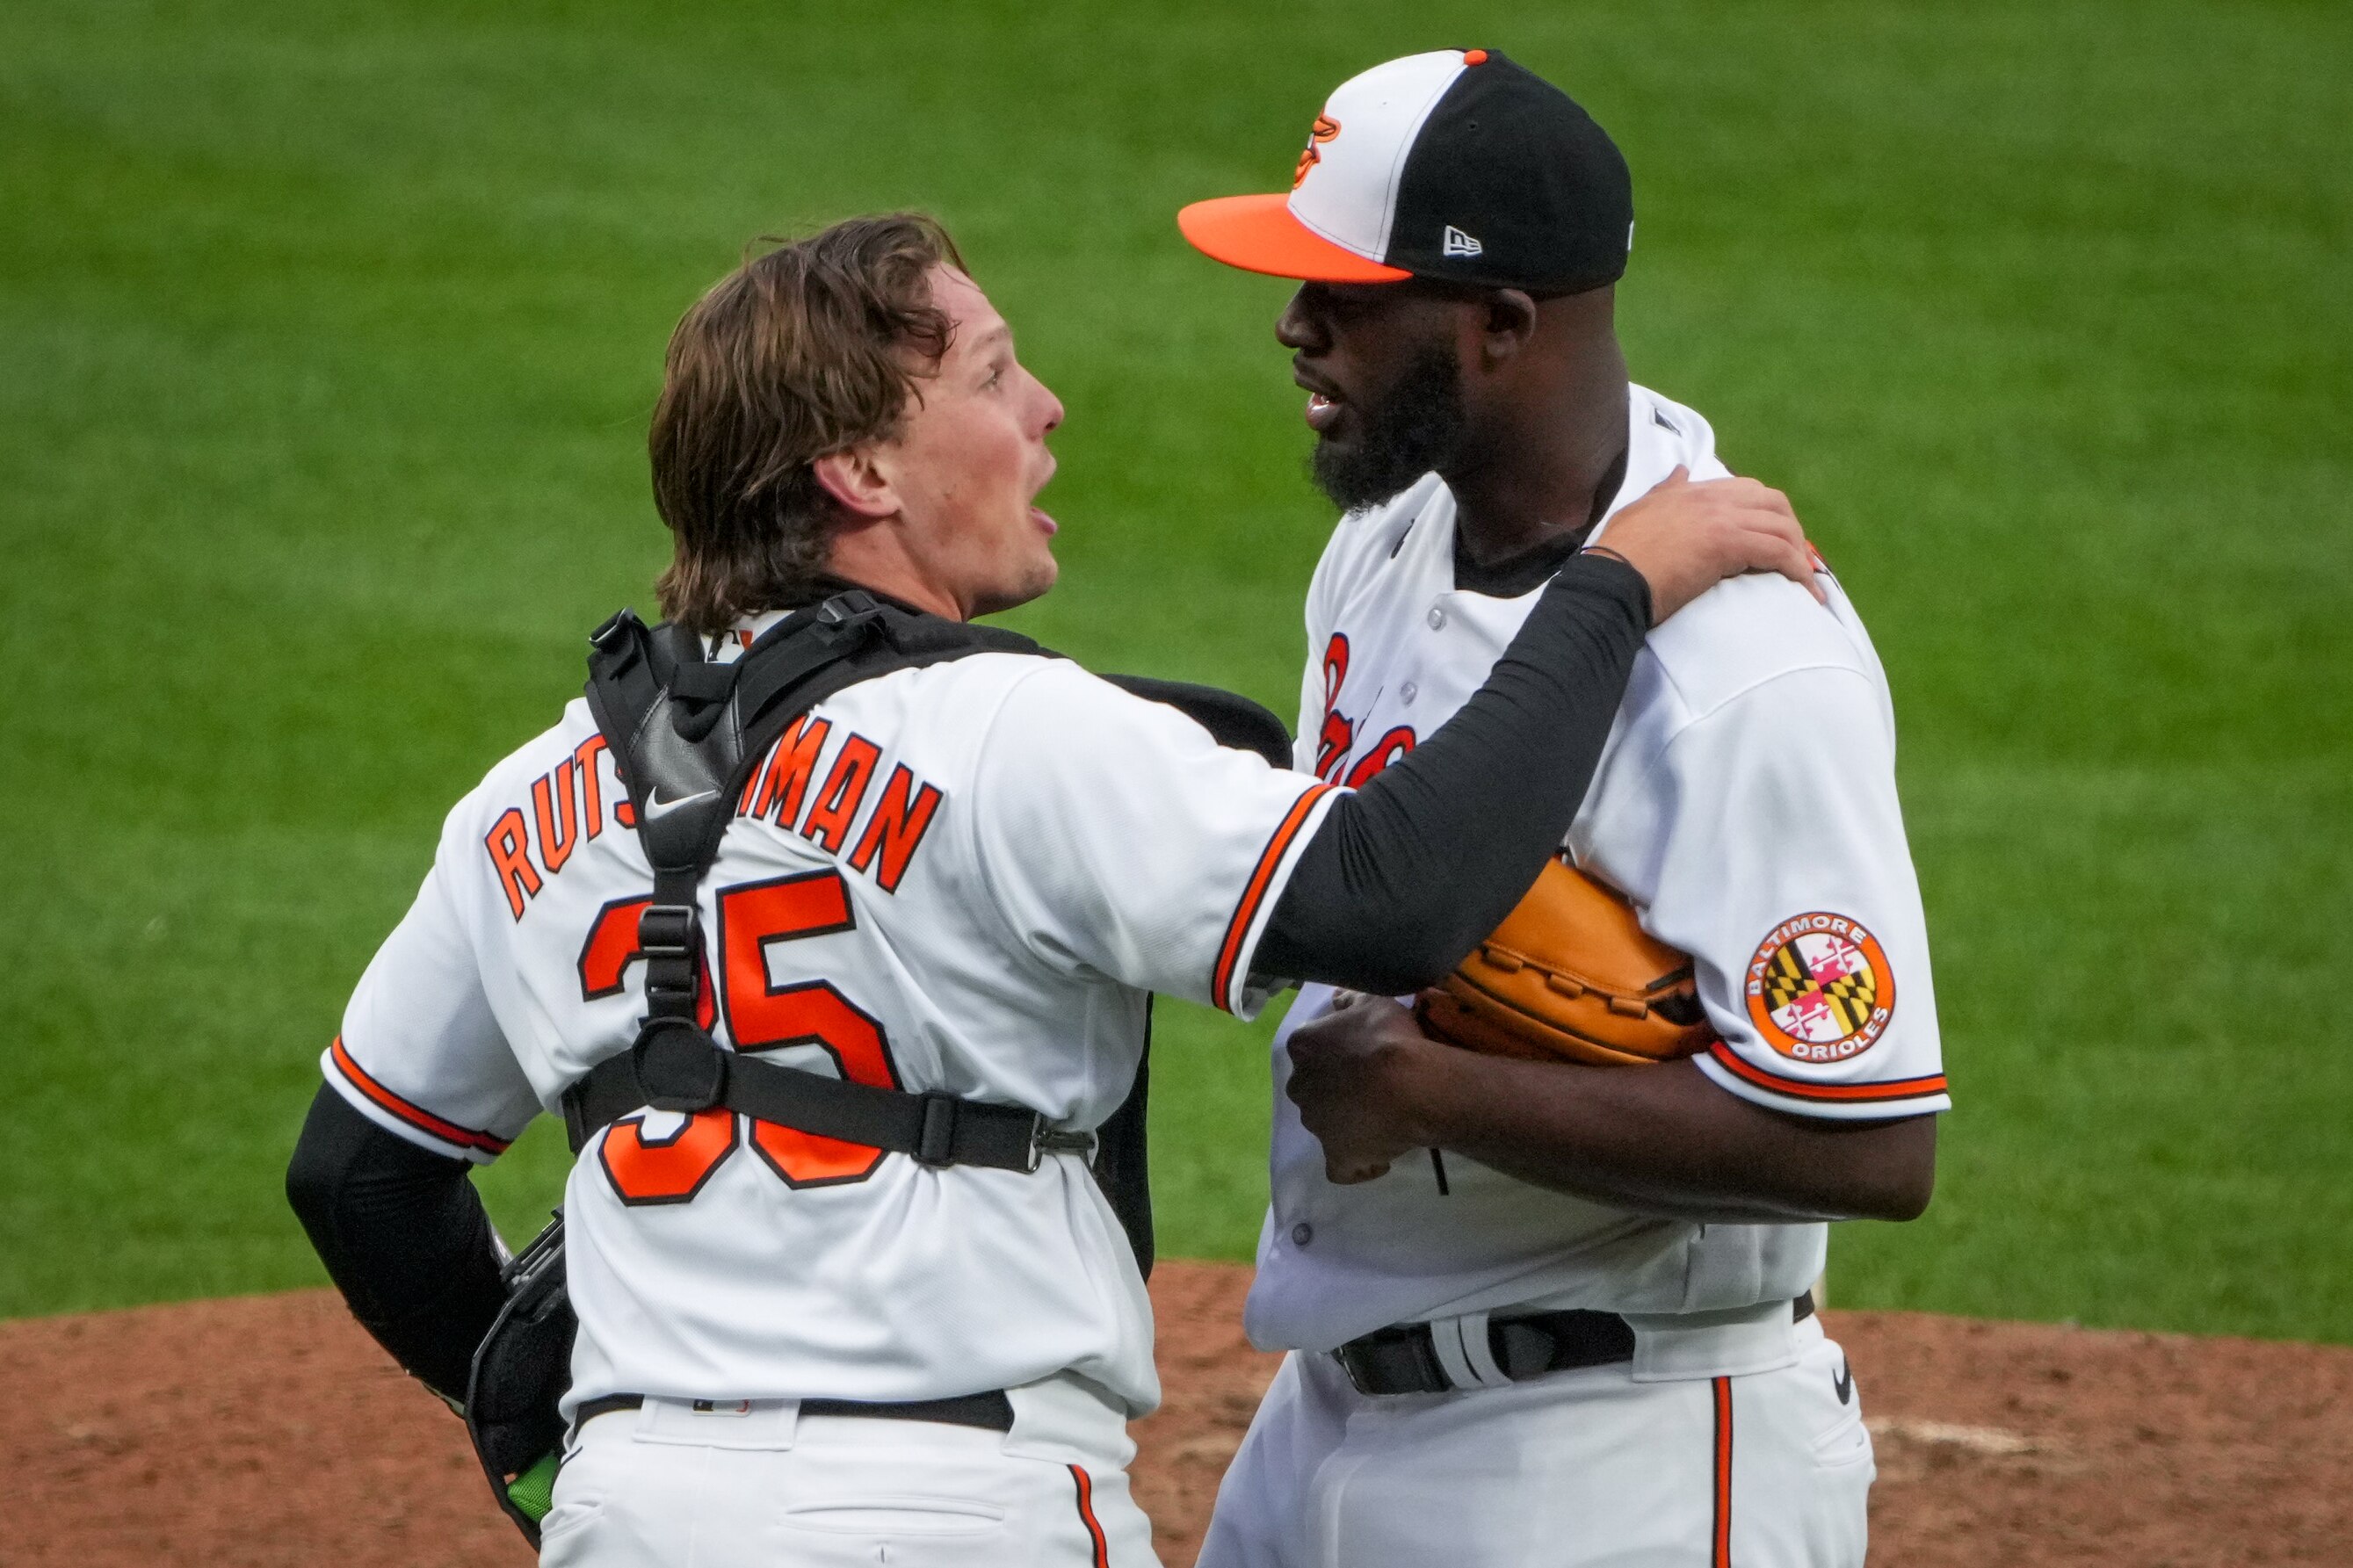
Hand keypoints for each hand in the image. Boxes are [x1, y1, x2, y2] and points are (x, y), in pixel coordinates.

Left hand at [1285, 995, 1453, 1184]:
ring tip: (1381, 1120)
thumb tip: (1336, 1000)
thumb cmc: (1390, 1037)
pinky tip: (1379, 1157)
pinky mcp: (1336, 1157)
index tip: (1361, 1055)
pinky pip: (1342, 1167)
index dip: (1336, 1053)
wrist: (1411, 1085)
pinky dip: (1358, 1165)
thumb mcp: (1373, 1001)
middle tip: (1369, 1087)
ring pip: (1325, 1124)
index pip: (1310, 1049)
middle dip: (1333, 1090)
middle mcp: (1300, 1087)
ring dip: (1346, 1123)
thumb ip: (1350, 1000)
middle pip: (1311, 1088)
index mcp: (1302, 1047)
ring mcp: (1316, 1125)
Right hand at [1595, 466, 1825, 623]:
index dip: (1765, 513)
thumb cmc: (1617, 557)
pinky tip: (1803, 591)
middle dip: (1791, 528)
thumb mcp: (1638, 512)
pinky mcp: (1730, 542)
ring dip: (1799, 553)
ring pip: (1781, 525)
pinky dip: (1798, 569)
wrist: (1611, 580)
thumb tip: (1680, 471)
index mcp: (1690, 491)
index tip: (1774, 539)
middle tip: (1794, 559)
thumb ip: (1664, 491)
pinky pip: (1779, 551)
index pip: (1744, 490)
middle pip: (1772, 501)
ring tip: (1805, 580)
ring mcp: (1722, 517)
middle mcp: (1711, 498)